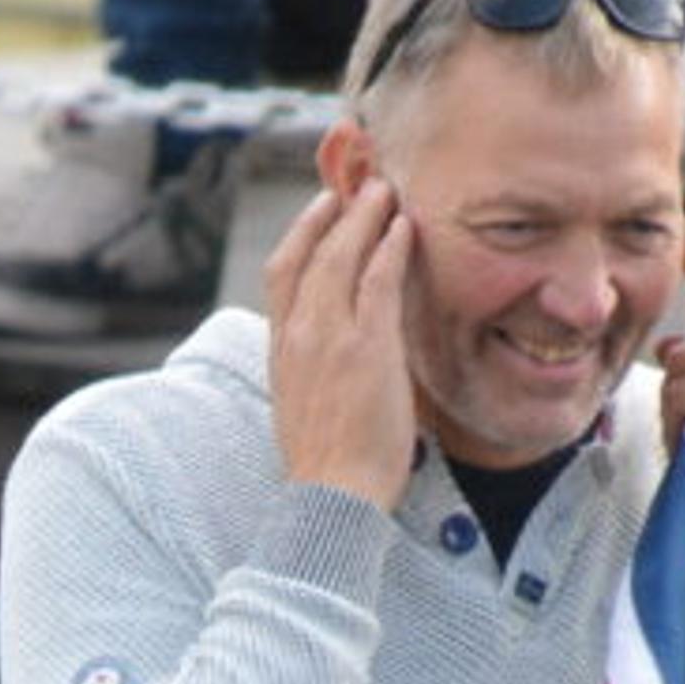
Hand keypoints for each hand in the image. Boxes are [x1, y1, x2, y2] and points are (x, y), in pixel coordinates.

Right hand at [265, 176, 417, 509]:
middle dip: (332, 213)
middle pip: (308, 253)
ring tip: (384, 192)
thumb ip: (313, 370)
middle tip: (357, 188)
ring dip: (363, 217)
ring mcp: (329, 337)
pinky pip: (378, 281)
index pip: (282, 275)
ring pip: (341, 256)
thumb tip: (335, 359)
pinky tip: (405, 228)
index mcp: (279, 350)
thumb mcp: (304, 406)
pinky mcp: (366, 347)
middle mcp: (297, 335)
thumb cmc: (327, 464)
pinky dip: (390, 248)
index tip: (320, 212)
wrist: (332, 495)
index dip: (301, 235)